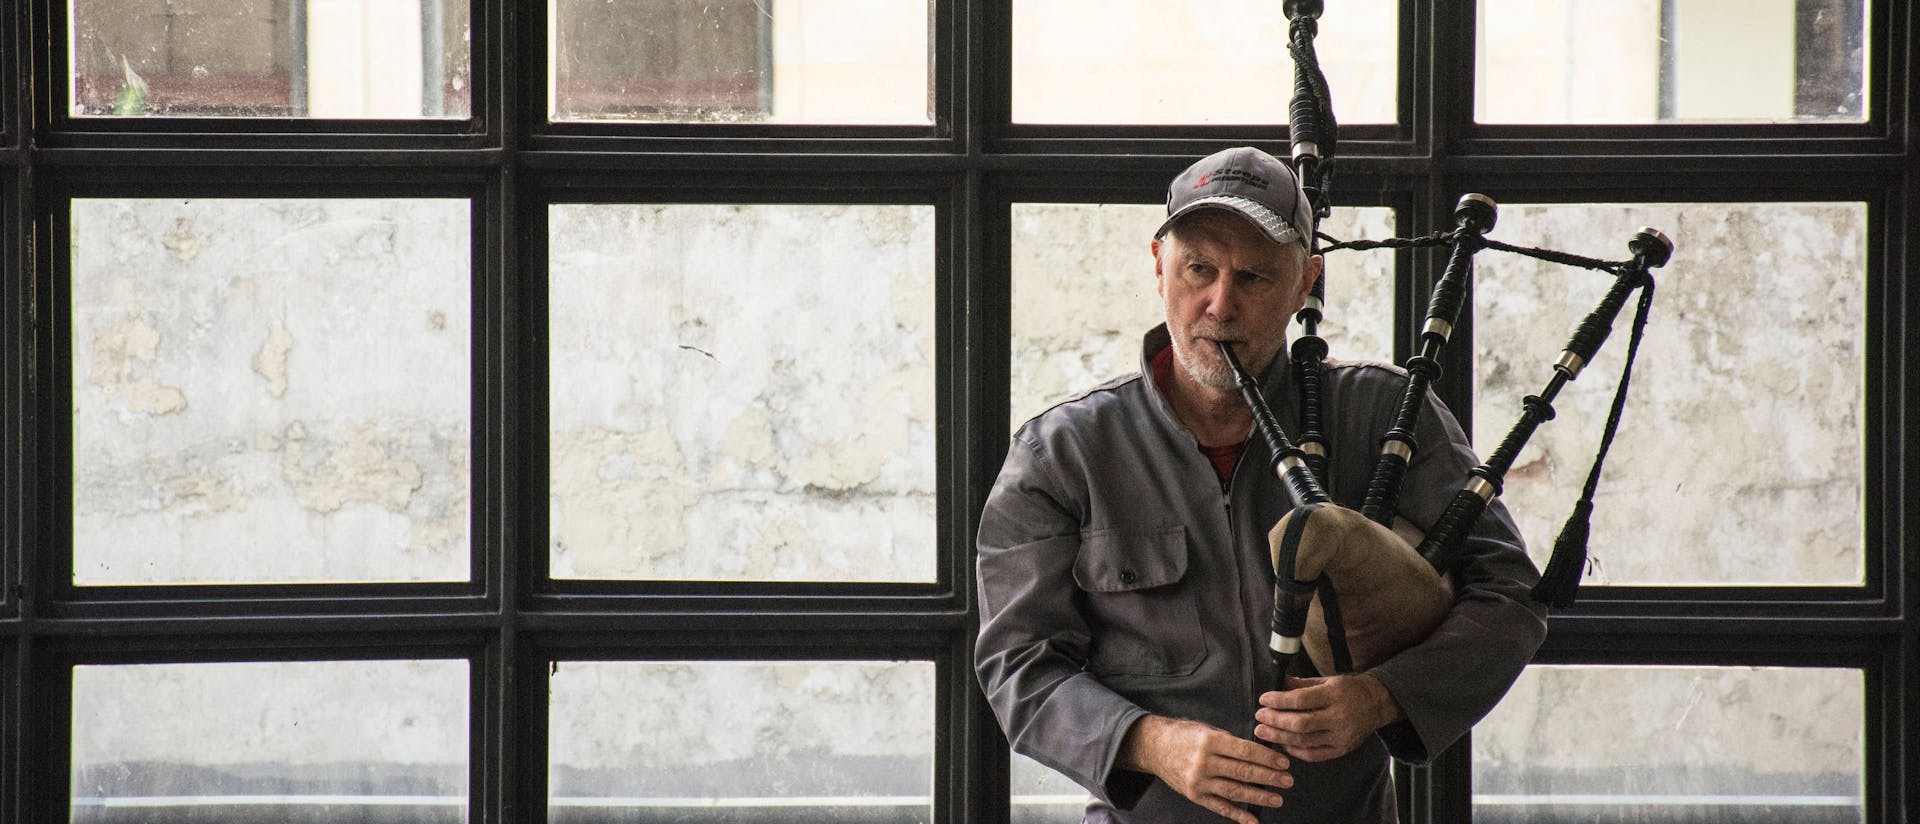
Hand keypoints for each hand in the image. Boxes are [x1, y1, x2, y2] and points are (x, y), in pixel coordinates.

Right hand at [1118, 714, 1293, 823]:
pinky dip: (1237, 815)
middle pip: (1243, 772)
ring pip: (1234, 791)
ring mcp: (1199, 781)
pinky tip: (1252, 820)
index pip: (1245, 751)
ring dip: (1259, 797)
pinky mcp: (1195, 795)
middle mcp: (1204, 762)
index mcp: (1210, 741)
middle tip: (1288, 781)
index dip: (1266, 758)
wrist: (1154, 747)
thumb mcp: (1207, 730)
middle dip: (1268, 777)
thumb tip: (1259, 752)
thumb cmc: (1184, 735)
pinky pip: (1219, 807)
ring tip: (1277, 798)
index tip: (1284, 762)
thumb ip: (1230, 742)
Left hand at [1254, 673, 1403, 761]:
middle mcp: (1339, 717)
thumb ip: (1301, 684)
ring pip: (1304, 741)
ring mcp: (1341, 736)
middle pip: (1300, 724)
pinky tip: (1282, 744)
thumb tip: (1278, 683)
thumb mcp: (1327, 680)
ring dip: (1280, 737)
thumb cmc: (1349, 690)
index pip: (1300, 700)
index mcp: (1334, 696)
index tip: (1264, 699)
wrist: (1377, 703)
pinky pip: (1313, 755)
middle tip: (1259, 717)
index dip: (1279, 701)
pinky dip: (1295, 751)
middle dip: (1275, 721)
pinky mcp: (1342, 750)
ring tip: (1263, 732)